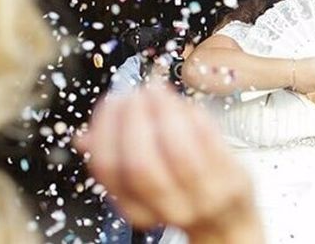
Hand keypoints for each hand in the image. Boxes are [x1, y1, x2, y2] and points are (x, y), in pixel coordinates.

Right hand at [77, 85, 261, 243]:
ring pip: (179, 149)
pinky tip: (183, 103)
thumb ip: (118, 162)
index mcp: (138, 211)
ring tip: (156, 91)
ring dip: (164, 112)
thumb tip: (83, 137)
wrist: (227, 223)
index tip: (109, 103)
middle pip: (141, 163)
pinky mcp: (231, 178)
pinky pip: (209, 140)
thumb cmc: (183, 195)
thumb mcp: (145, 187)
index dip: (105, 132)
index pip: (110, 172)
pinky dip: (192, 115)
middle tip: (133, 94)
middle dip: (132, 120)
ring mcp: (204, 195)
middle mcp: (170, 208)